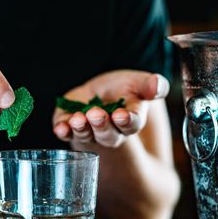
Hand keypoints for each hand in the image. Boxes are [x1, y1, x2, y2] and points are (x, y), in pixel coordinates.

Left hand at [52, 70, 169, 147]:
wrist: (102, 92)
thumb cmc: (125, 89)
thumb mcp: (139, 82)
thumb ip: (151, 85)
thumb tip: (157, 86)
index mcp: (130, 122)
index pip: (131, 125)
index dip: (127, 121)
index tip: (121, 115)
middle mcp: (110, 133)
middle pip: (108, 136)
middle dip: (102, 126)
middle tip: (97, 114)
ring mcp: (88, 132)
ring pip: (86, 135)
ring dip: (82, 128)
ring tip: (78, 119)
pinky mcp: (69, 126)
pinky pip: (66, 132)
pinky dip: (62, 130)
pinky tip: (60, 128)